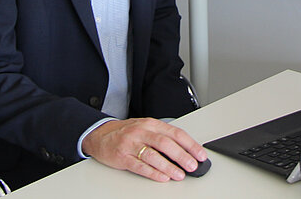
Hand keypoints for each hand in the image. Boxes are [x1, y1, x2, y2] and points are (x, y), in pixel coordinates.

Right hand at [82, 118, 206, 181]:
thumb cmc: (127, 132)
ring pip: (154, 155)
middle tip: (192, 166)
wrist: (100, 135)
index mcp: (151, 124)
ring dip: (169, 166)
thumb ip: (163, 136)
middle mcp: (142, 132)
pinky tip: (163, 177)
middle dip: (182, 156)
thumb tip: (185, 150)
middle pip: (166, 144)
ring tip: (180, 174)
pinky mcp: (122, 157)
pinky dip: (153, 173)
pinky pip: (140, 166)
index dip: (190, 144)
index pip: (175, 133)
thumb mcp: (146, 128)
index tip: (200, 154)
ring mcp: (131, 144)